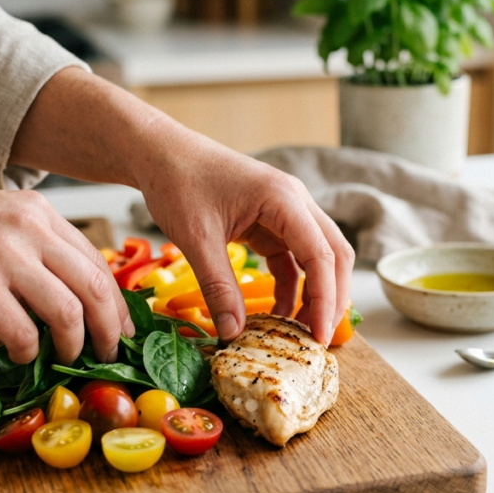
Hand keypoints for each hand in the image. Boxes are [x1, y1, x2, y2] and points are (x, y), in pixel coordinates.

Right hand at [0, 180, 131, 363]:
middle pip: (95, 287)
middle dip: (110, 327)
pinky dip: (29, 350)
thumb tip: (69, 290)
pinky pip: (23, 330)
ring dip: (75, 344)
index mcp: (38, 213)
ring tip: (68, 359)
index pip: (96, 261)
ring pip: (68, 311)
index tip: (123, 326)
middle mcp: (28, 229)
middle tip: (109, 352)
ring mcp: (4, 256)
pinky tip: (21, 355)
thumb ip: (35, 246)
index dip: (116, 301)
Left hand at [134, 127, 354, 344]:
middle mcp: (294, 202)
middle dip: (332, 298)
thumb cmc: (178, 183)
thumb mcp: (196, 238)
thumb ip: (218, 287)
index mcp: (283, 199)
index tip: (318, 335)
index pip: (321, 255)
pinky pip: (292, 258)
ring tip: (299, 331)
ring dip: (314, 293)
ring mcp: (285, 211)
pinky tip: (276, 312)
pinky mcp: (271, 221)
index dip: (326, 298)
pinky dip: (290, 286)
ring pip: (317, 257)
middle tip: (319, 338)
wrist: (160, 153)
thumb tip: (234, 332)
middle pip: (333, 255)